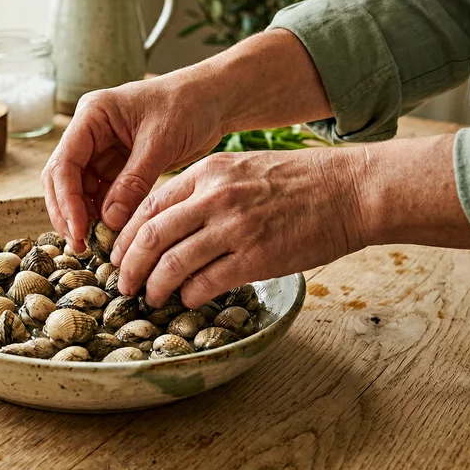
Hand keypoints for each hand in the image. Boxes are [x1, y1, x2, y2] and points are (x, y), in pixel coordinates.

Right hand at [40, 77, 224, 249]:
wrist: (214, 99)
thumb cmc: (188, 105)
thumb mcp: (160, 143)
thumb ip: (133, 182)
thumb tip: (109, 221)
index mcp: (92, 116)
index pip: (64, 162)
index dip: (67, 199)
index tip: (79, 229)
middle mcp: (90, 133)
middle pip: (63, 178)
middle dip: (69, 213)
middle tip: (81, 245)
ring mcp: (102, 150)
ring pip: (80, 190)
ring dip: (86, 217)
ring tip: (97, 244)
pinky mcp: (118, 166)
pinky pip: (102, 194)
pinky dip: (104, 214)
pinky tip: (112, 232)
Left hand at [110, 134, 469, 308]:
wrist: (351, 190)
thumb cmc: (300, 182)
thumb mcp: (243, 170)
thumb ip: (206, 191)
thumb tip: (172, 223)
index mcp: (208, 173)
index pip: (149, 205)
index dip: (126, 235)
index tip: (118, 254)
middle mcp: (215, 197)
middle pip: (151, 236)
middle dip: (129, 266)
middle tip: (123, 284)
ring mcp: (235, 228)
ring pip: (172, 262)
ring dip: (155, 286)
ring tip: (151, 298)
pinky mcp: (256, 257)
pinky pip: (207, 282)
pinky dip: (190, 295)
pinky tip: (187, 300)